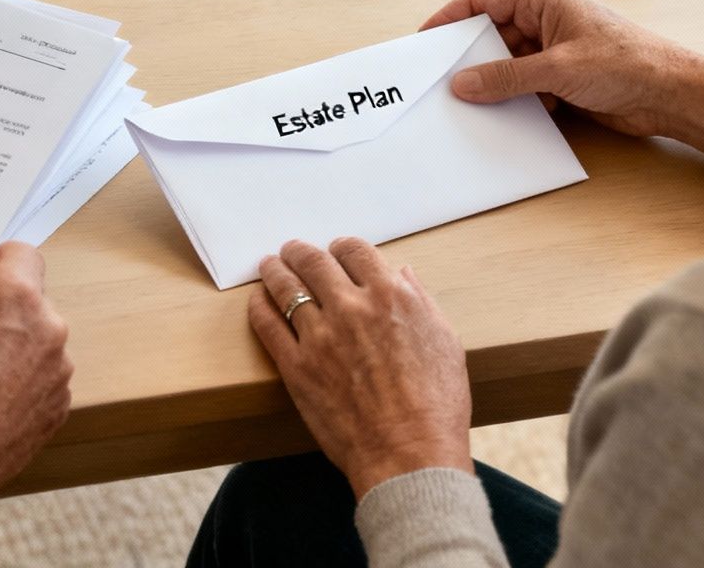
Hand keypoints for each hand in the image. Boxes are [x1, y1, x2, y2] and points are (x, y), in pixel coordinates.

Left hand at [251, 239, 472, 497]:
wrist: (410, 456)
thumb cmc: (436, 406)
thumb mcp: (445, 343)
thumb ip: (420, 302)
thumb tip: (401, 274)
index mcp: (392, 297)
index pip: (355, 251)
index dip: (342, 247)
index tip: (335, 252)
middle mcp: (352, 308)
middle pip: (314, 262)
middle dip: (299, 251)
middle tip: (291, 251)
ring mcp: (320, 336)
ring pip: (285, 287)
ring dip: (275, 271)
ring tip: (269, 266)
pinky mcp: (296, 366)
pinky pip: (267, 324)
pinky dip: (259, 306)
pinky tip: (258, 301)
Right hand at [422, 0, 703, 157]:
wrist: (671, 95)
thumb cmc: (627, 64)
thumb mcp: (557, 69)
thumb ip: (506, 76)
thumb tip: (462, 83)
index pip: (482, 1)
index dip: (450, 19)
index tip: (425, 40)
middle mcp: (546, 19)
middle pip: (491, 35)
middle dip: (470, 59)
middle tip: (441, 80)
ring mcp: (554, 49)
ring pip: (506, 64)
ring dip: (493, 83)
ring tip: (469, 103)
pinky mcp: (562, 77)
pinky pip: (523, 85)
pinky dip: (513, 99)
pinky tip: (506, 115)